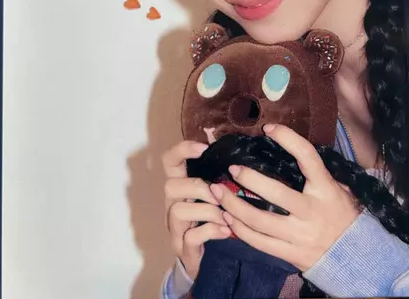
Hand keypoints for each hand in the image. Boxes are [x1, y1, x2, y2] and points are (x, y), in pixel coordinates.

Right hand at [162, 140, 231, 278]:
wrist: (206, 262)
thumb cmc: (213, 220)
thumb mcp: (215, 197)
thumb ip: (220, 180)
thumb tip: (239, 161)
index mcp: (181, 187)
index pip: (169, 161)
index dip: (182, 150)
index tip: (204, 147)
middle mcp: (172, 204)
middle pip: (170, 185)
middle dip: (199, 187)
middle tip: (221, 196)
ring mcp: (175, 228)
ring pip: (179, 210)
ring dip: (209, 211)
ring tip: (227, 217)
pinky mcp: (182, 248)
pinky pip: (191, 236)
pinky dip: (211, 231)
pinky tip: (226, 231)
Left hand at [209, 124, 359, 271]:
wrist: (355, 256)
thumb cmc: (344, 215)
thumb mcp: (339, 189)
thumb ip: (318, 173)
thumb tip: (292, 148)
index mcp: (326, 189)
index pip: (307, 157)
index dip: (288, 139)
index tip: (268, 128)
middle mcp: (312, 211)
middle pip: (275, 192)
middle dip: (249, 179)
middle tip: (231, 168)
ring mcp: (299, 234)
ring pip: (259, 220)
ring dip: (234, 206)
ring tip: (216, 193)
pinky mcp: (289, 254)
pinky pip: (259, 242)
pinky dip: (239, 230)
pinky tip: (227, 218)